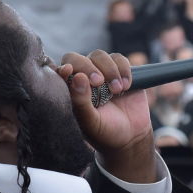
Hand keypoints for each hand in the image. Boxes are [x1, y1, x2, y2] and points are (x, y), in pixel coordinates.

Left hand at [58, 51, 155, 181]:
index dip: (64, 68)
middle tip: (99, 82)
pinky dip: (124, 70)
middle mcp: (83, 78)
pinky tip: (126, 86)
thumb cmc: (105, 132)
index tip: (68, 71)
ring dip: (109, 70)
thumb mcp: (92, 122)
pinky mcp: (119, 70)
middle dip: (88, 67)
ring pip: (99, 56)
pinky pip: (119, 59)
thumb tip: (78, 77)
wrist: (131, 136)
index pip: (61, 73)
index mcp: (70, 92)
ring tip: (118, 90)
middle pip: (77, 58)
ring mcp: (101, 72)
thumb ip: (82, 103)